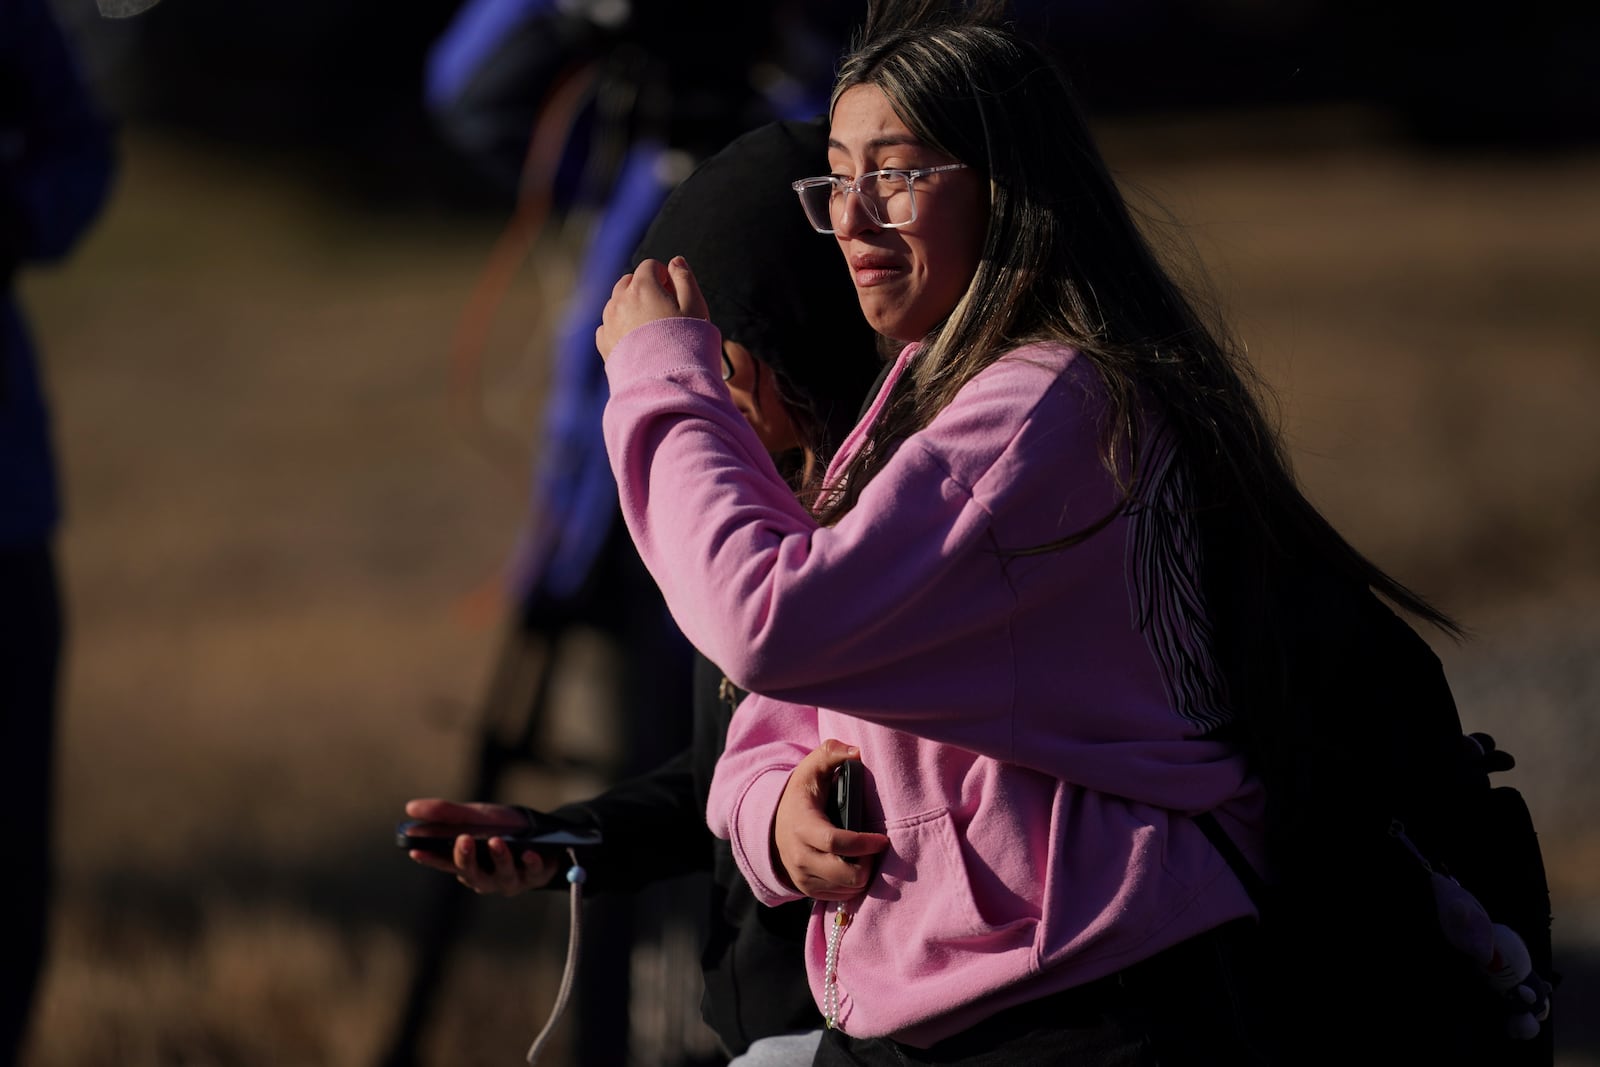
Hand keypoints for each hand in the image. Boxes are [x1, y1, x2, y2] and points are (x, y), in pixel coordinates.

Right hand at [403, 798, 560, 896]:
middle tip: (463, 839)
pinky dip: (531, 863)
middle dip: (466, 858)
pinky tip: (529, 852)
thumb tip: (410, 807)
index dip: (430, 858)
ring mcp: (510, 879)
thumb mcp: (475, 816)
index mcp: (467, 863)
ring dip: (499, 858)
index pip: (444, 863)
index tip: (416, 850)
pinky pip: (533, 873)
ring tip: (496, 841)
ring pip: (502, 875)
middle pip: (472, 873)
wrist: (542, 831)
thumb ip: (446, 813)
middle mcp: (486, 877)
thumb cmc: (501, 827)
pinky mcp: (535, 876)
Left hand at [595, 256, 708, 359]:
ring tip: (651, 328)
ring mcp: (609, 322)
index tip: (675, 293)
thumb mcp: (695, 306)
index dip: (665, 276)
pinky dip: (620, 327)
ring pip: (616, 302)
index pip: (650, 266)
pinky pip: (608, 326)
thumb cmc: (686, 344)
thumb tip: (675, 261)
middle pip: (629, 281)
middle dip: (645, 288)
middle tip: (664, 309)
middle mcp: (620, 300)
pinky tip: (636, 341)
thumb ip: (685, 279)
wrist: (666, 382)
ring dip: (631, 307)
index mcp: (643, 287)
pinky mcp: (604, 343)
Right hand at [773, 741, 889, 900]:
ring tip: (866, 856)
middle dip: (868, 864)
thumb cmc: (801, 795)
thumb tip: (856, 752)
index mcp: (803, 827)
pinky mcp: (806, 890)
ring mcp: (802, 877)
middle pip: (846, 875)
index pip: (837, 843)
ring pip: (846, 889)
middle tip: (875, 848)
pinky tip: (855, 867)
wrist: (773, 824)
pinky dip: (851, 886)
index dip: (864, 844)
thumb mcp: (811, 769)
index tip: (883, 839)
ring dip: (862, 875)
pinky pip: (839, 898)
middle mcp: (800, 857)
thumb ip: (831, 753)